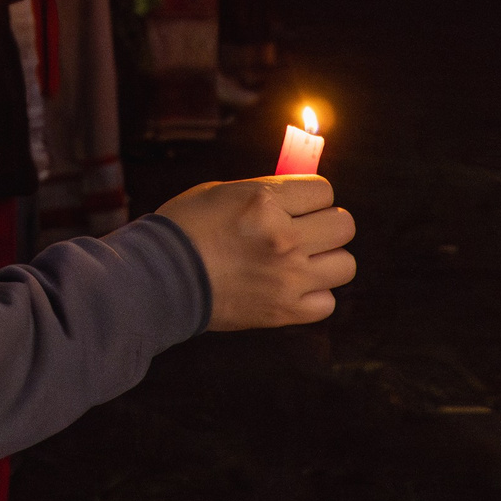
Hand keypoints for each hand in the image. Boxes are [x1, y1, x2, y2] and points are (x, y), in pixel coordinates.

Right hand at [156, 176, 356, 329]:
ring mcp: (287, 277)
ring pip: (345, 264)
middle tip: (304, 230)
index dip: (311, 196)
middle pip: (344, 224)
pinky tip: (290, 288)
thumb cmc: (184, 229)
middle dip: (326, 223)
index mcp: (264, 202)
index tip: (298, 204)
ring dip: (326, 259)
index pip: (323, 189)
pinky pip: (327, 302)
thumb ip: (267, 192)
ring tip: (300, 261)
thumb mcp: (221, 193)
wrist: (156, 280)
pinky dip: (314, 295)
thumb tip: (302, 193)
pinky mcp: (284, 311)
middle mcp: (283, 238)